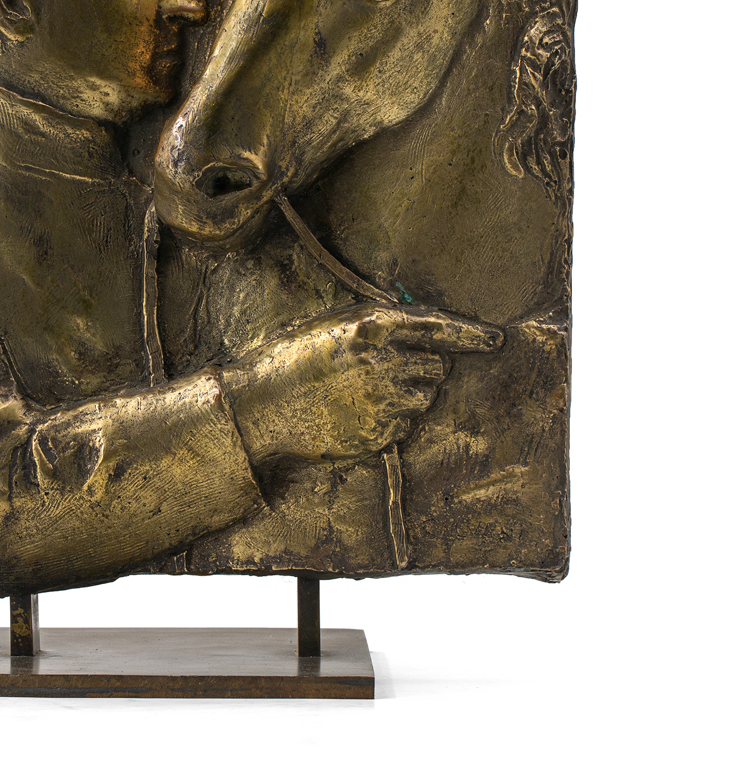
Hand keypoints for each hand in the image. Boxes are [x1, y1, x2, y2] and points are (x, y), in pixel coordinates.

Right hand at [219, 303, 502, 463]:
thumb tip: (422, 327)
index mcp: (373, 328)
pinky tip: (357, 413)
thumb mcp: (333, 327)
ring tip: (365, 393)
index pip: (439, 327)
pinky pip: (406, 424)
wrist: (262, 407)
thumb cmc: (294, 361)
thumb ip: (378, 325)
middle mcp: (385, 362)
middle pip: (437, 366)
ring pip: (424, 396)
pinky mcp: (381, 433)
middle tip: (388, 371)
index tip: (496, 340)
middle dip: (423, 368)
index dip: (472, 335)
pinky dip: (391, 420)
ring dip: (408, 394)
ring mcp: (384, 401)